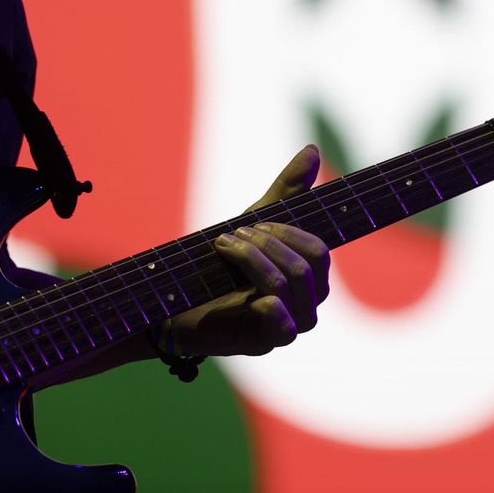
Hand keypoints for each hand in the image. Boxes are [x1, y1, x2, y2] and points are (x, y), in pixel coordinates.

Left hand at [166, 144, 331, 356]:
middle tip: (234, 236)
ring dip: (252, 260)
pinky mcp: (264, 342)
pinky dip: (269, 307)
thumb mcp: (253, 223)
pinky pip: (284, 326)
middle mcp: (307, 302)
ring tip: (223, 249)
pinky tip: (250, 299)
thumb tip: (313, 150)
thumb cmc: (218, 264)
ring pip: (288, 284)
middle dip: (269, 242)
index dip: (288, 232)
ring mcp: (288, 324)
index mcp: (310, 276)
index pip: (319, 249)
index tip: (254, 222)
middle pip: (308, 265)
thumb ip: (287, 191)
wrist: (174, 301)